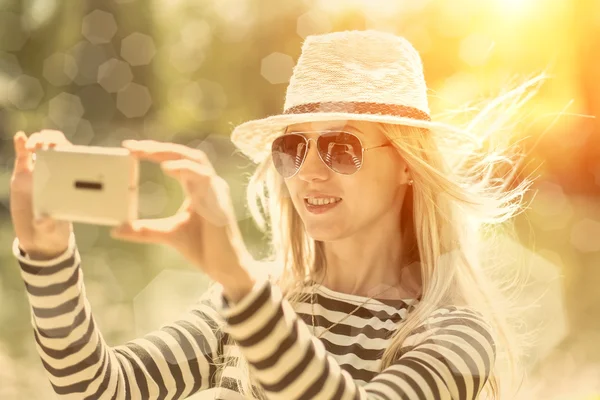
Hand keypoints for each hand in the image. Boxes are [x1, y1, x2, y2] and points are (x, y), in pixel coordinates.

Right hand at [9, 130, 73, 259]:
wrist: (38, 238)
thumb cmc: (53, 231)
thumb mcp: (53, 229)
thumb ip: (48, 224)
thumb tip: (42, 221)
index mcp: (68, 184)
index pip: (74, 161)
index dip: (71, 150)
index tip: (65, 149)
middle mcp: (55, 175)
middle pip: (57, 149)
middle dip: (53, 141)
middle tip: (46, 144)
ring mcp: (38, 173)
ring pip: (40, 149)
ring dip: (39, 140)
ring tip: (33, 144)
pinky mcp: (22, 176)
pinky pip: (23, 157)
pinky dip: (20, 145)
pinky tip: (20, 136)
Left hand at [111, 140, 252, 283]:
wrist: (224, 266)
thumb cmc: (203, 248)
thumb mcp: (168, 234)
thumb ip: (144, 230)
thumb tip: (116, 229)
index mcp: (197, 188)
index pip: (177, 161)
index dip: (155, 151)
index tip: (130, 149)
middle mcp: (208, 184)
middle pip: (185, 154)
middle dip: (159, 147)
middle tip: (132, 147)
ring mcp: (215, 190)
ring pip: (195, 159)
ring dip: (170, 153)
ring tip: (147, 152)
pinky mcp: (218, 200)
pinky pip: (203, 177)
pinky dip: (185, 169)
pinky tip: (167, 168)